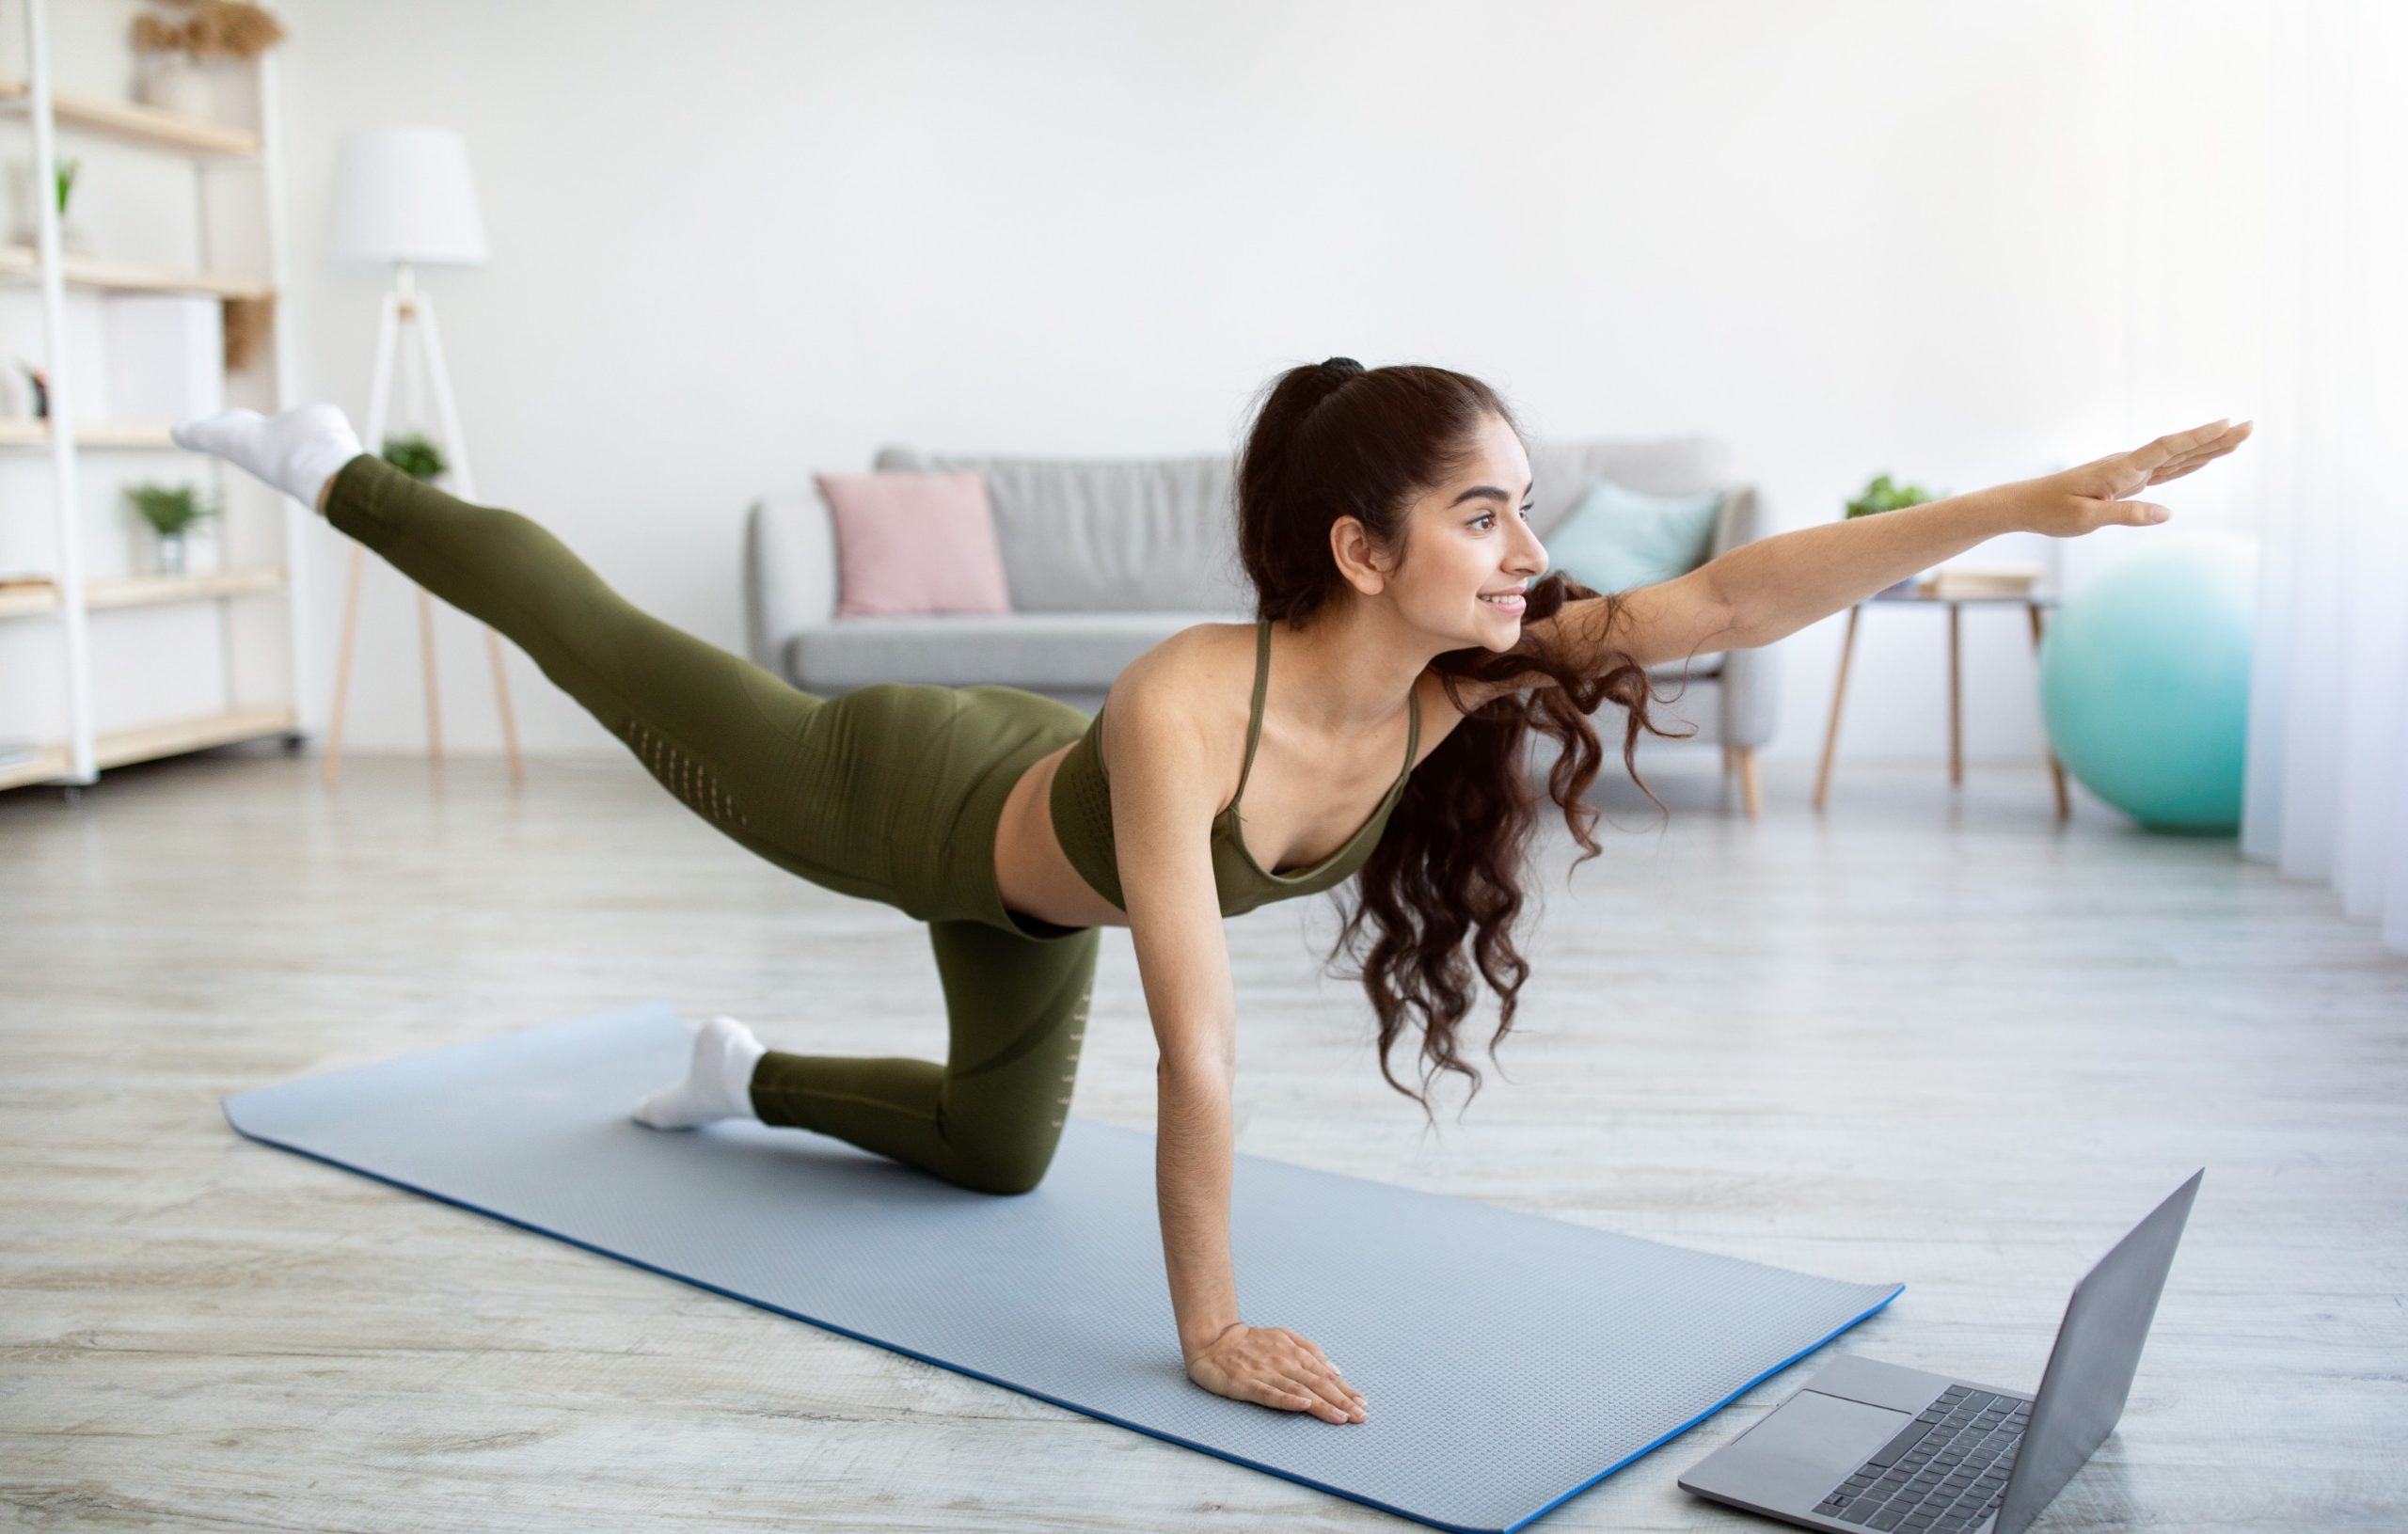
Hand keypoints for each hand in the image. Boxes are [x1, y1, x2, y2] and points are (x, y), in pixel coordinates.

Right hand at [1184, 1321, 1367, 1423]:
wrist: (1213, 1340)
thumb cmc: (1250, 1342)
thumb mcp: (1284, 1337)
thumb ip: (1310, 1350)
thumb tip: (1335, 1368)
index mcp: (1294, 1352)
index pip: (1325, 1375)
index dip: (1345, 1390)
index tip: (1362, 1404)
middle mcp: (1284, 1362)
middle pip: (1318, 1384)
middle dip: (1342, 1401)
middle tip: (1360, 1417)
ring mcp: (1266, 1373)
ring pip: (1300, 1390)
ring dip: (1323, 1404)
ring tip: (1341, 1417)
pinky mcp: (1246, 1383)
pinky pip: (1270, 1393)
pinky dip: (1287, 1399)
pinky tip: (1303, 1405)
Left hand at [2012, 418, 2253, 537]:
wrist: (2027, 504)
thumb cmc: (2052, 511)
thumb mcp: (2087, 519)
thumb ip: (2126, 515)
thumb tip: (2166, 514)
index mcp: (2120, 470)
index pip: (2166, 449)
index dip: (2198, 437)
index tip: (2226, 423)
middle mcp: (2129, 466)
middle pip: (2180, 449)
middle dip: (2216, 438)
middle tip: (2250, 426)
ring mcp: (2130, 472)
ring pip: (2177, 458)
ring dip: (2208, 448)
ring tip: (2239, 437)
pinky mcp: (2127, 481)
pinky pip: (2165, 470)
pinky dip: (2189, 462)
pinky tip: (2206, 457)